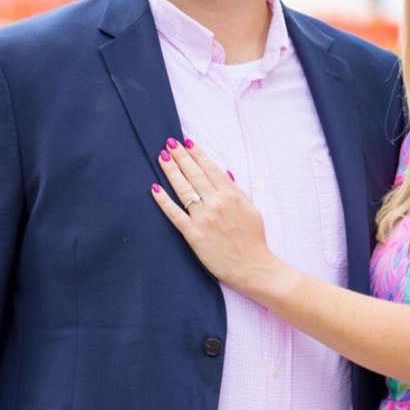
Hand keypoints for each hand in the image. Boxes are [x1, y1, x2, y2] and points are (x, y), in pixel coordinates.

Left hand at [151, 138, 286, 296]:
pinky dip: (164, 200)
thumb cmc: (254, 239)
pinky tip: (155, 188)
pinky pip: (175, 214)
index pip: (210, 169)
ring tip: (162, 157)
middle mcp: (216, 203)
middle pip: (194, 174)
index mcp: (232, 195)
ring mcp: (203, 218)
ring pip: (183, 189)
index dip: (197, 154)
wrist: (253, 267)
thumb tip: (225, 173)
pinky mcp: (194, 235)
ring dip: (171, 171)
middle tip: (169, 143)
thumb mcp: (251, 209)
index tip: (187, 142)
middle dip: (181, 156)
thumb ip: (237, 191)